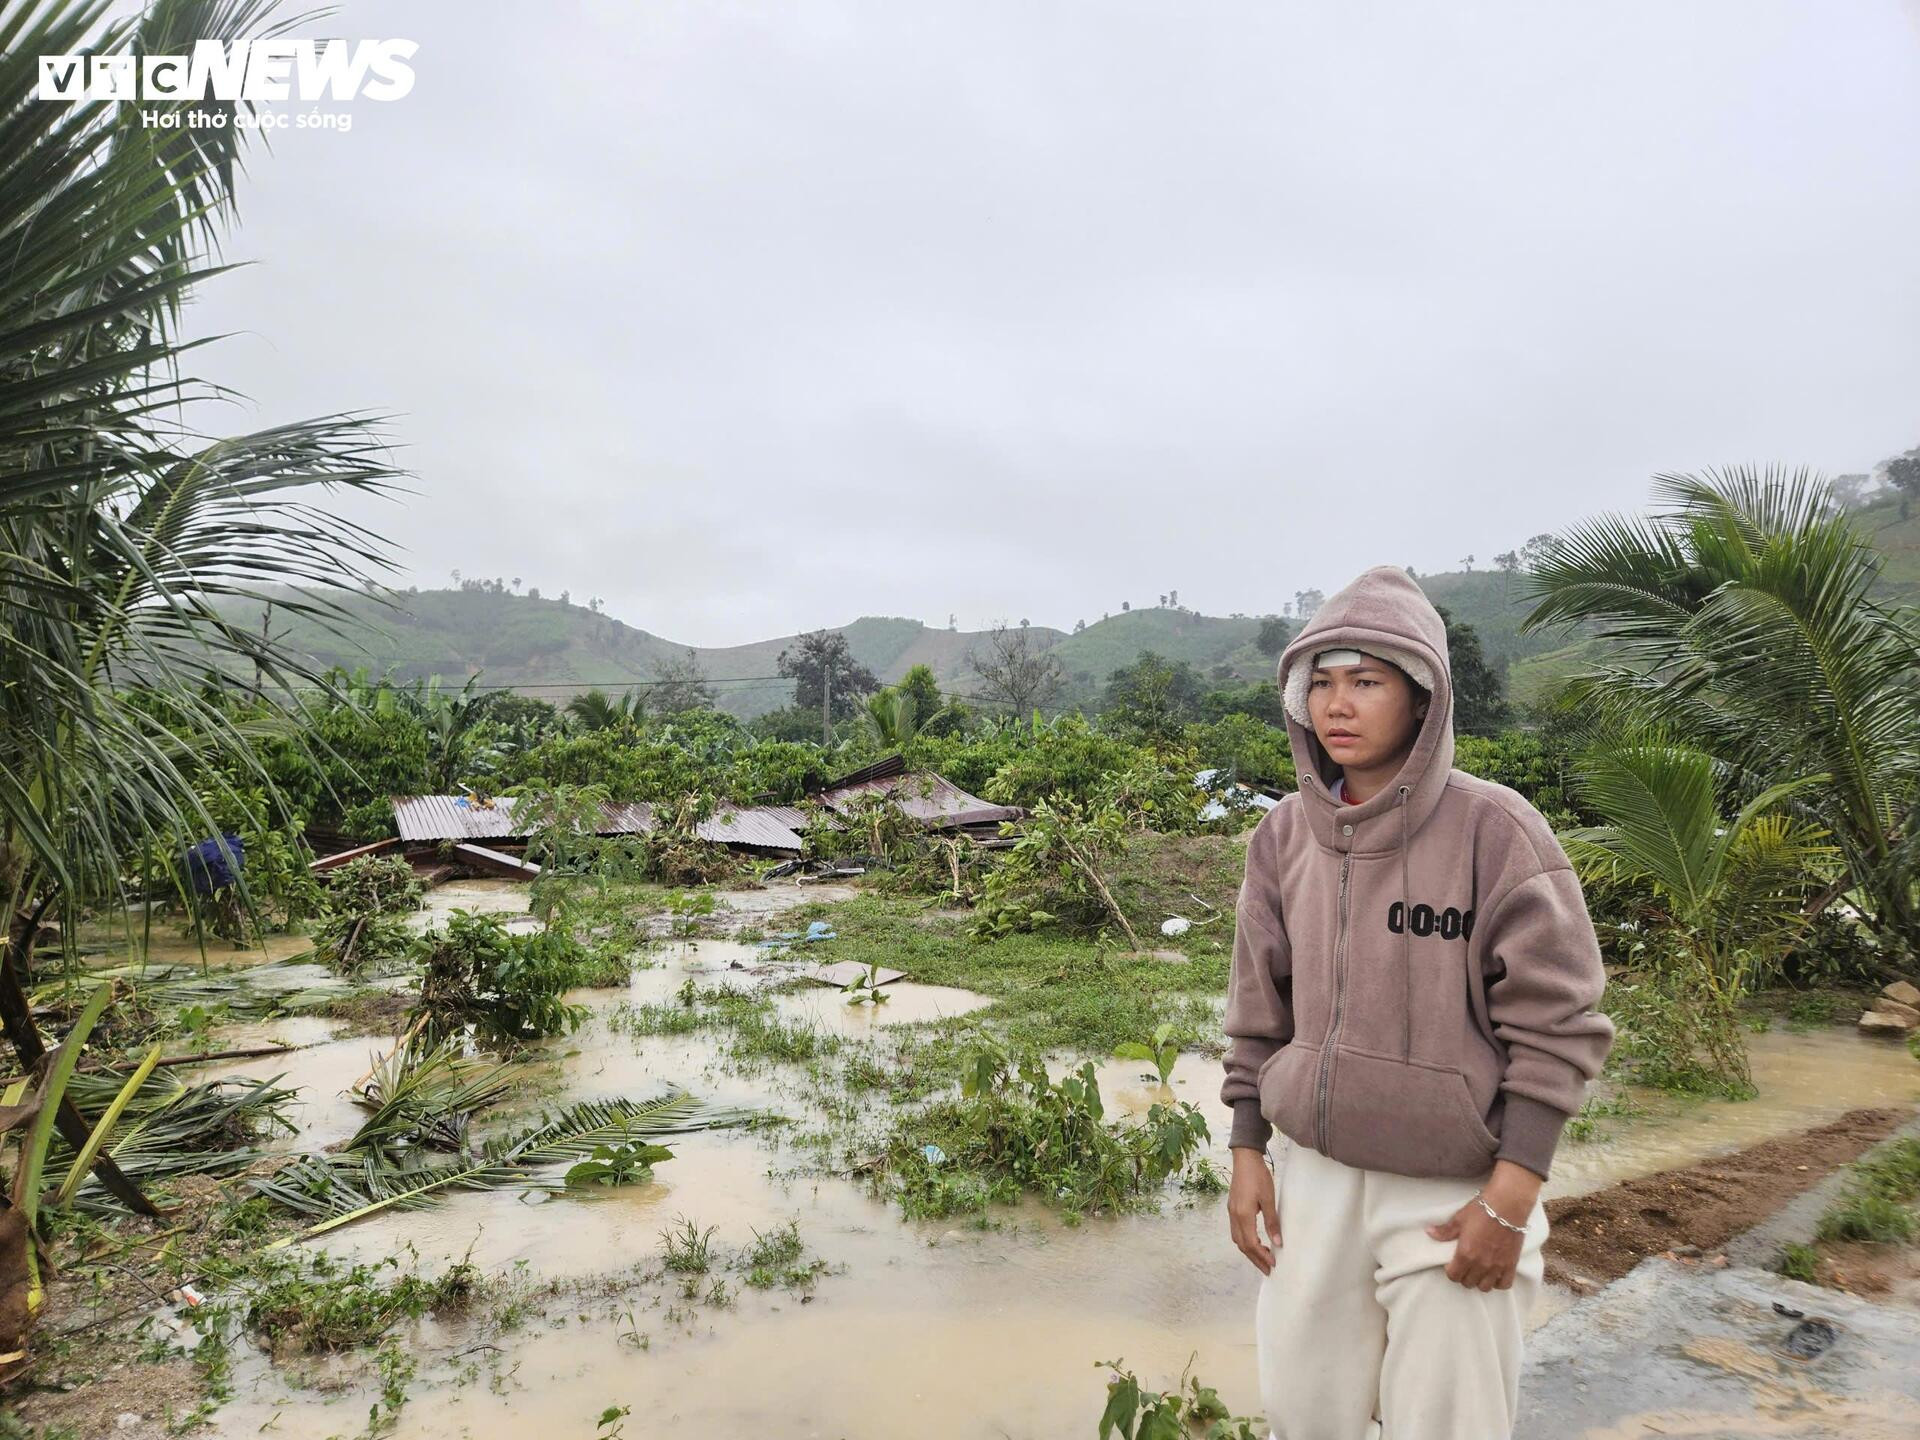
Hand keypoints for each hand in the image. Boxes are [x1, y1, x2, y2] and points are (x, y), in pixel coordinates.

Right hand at [1228, 1146, 1280, 1273]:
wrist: (1245, 1158)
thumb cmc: (1258, 1176)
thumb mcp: (1269, 1199)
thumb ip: (1272, 1221)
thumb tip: (1277, 1243)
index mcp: (1243, 1215)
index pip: (1251, 1243)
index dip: (1261, 1256)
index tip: (1273, 1264)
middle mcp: (1234, 1216)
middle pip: (1242, 1245)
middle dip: (1255, 1259)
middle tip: (1268, 1269)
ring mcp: (1231, 1212)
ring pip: (1237, 1239)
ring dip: (1249, 1251)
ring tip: (1262, 1258)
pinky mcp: (1232, 1208)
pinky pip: (1236, 1231)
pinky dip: (1245, 1240)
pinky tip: (1255, 1241)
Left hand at [1424, 1161, 1540, 1290]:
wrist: (1507, 1205)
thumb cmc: (1482, 1210)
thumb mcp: (1460, 1219)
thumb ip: (1445, 1231)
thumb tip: (1429, 1232)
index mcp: (1465, 1254)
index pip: (1454, 1276)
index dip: (1451, 1271)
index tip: (1452, 1264)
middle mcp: (1481, 1264)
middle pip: (1468, 1283)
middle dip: (1464, 1276)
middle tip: (1465, 1266)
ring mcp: (1497, 1266)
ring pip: (1485, 1287)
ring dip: (1480, 1281)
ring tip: (1479, 1271)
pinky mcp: (1511, 1264)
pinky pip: (1504, 1284)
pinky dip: (1498, 1282)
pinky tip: (1494, 1274)